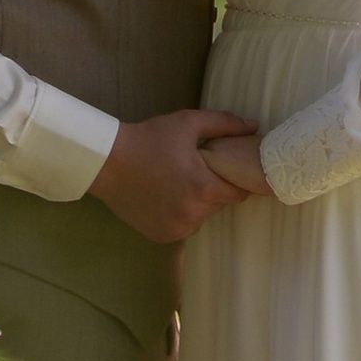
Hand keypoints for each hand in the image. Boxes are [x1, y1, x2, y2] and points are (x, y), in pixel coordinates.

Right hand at [90, 108, 263, 244]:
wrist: (107, 161)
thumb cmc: (149, 139)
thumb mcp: (188, 123)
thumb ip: (225, 124)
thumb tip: (254, 127)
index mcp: (204, 188)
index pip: (239, 192)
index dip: (234, 179)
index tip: (224, 169)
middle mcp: (193, 215)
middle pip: (219, 204)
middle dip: (213, 189)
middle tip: (195, 171)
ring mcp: (177, 229)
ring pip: (202, 217)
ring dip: (197, 204)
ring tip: (178, 182)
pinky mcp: (162, 236)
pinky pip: (183, 226)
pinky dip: (179, 215)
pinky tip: (165, 197)